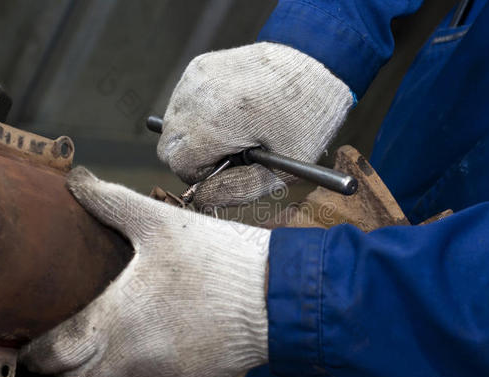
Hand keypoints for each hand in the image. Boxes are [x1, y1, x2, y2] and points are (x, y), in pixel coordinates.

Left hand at [20, 167, 269, 376]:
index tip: (32, 340)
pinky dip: (126, 376)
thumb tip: (78, 180)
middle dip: (62, 363)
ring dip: (93, 373)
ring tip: (96, 345)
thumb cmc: (216, 260)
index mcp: (115, 321)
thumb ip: (111, 201)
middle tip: (62, 338)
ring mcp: (158, 375)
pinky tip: (137, 349)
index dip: (37, 351)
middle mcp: (130, 358)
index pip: (56, 355)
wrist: (272, 295)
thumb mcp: (160, 221)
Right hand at [157, 42, 352, 207]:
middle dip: (193, 157)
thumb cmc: (307, 121)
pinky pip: (183, 103)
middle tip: (229, 153)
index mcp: (221, 119)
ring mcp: (198, 75)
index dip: (200, 174)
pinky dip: (199, 115)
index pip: (177, 162)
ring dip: (195, 136)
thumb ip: (236, 190)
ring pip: (172, 123)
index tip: (227, 168)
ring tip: (234, 131)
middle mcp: (201, 92)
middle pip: (168, 144)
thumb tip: (201, 199)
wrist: (319, 65)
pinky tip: (230, 113)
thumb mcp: (282, 170)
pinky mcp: (200, 65)